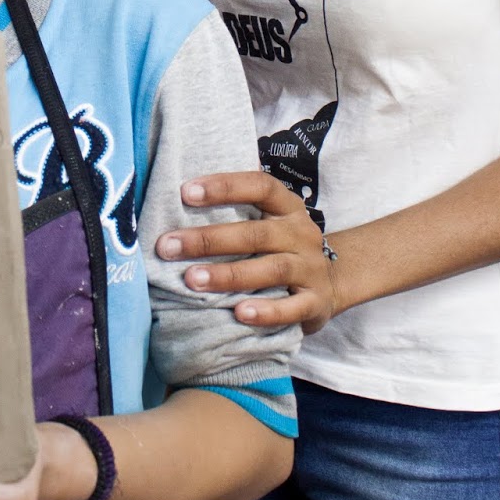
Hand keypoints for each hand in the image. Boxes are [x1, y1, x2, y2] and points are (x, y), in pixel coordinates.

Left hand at [156, 171, 337, 333]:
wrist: (331, 283)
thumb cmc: (281, 246)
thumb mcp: (269, 222)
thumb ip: (236, 215)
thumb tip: (172, 209)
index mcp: (287, 207)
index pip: (260, 187)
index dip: (224, 187)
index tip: (185, 192)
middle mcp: (301, 234)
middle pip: (255, 233)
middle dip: (209, 239)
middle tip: (168, 246)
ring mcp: (310, 268)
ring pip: (271, 270)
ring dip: (229, 275)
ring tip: (192, 280)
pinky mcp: (315, 303)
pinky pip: (292, 309)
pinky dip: (266, 312)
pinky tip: (239, 313)